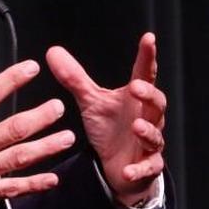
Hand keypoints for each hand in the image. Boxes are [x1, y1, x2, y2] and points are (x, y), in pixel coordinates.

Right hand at [0, 57, 75, 208]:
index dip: (11, 79)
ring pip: (19, 157)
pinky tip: (51, 179)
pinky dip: (33, 184)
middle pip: (13, 128)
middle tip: (58, 107)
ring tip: (67, 138)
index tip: (30, 69)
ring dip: (46, 147)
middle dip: (40, 116)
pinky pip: (11, 188)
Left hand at [46, 32, 165, 206]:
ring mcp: (150, 143)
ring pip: (156, 135)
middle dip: (148, 94)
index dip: (148, 56)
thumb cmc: (110, 128)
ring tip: (136, 126)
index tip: (149, 38)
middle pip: (156, 103)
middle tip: (136, 87)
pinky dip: (139, 169)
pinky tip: (128, 170)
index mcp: (135, 98)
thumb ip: (75, 78)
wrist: (119, 164)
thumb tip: (52, 51)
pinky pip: (148, 167)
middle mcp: (147, 117)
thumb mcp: (91, 102)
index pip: (145, 73)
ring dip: (147, 131)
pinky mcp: (147, 166)